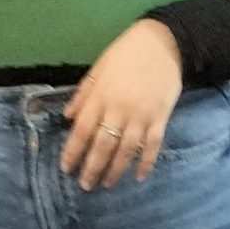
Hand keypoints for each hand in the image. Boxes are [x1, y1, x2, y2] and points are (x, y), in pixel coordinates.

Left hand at [62, 20, 184, 188]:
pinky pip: (151, 147)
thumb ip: (84, 93)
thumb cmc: (126, 53)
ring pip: (125, 151)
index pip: (82, 130)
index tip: (66, 168)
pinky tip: (138, 176)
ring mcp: (141, 116)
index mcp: (101, 95)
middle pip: (102, 145)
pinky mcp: (160, 119)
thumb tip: (67, 116)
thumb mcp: (99, 67)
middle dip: (92, 167)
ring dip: (115, 170)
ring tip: (107, 183)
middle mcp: (119, 109)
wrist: (163, 43)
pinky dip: (145, 163)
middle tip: (85, 185)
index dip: (73, 151)